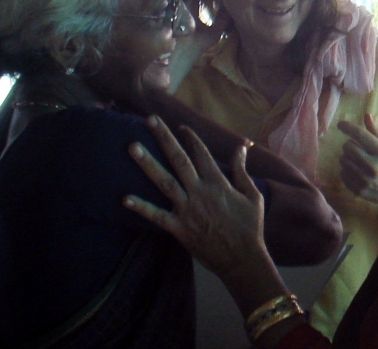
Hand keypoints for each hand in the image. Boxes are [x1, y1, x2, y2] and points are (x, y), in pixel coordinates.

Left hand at [124, 115, 265, 275]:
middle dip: (164, 137)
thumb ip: (241, 170)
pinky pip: (156, 216)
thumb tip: (240, 148)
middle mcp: (200, 191)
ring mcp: (187, 209)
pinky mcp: (179, 228)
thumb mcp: (252, 195)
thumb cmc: (250, 226)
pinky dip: (141, 208)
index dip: (190, 137)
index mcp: (217, 182)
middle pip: (178, 159)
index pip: (200, 153)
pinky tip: (124, 199)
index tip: (180, 127)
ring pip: (164, 181)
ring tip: (132, 146)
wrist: (242, 258)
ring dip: (147, 163)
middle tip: (149, 119)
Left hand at [338, 114, 377, 225]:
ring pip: (343, 160)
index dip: (348, 127)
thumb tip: (366, 116)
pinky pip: (342, 174)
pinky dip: (347, 171)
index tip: (340, 124)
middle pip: (347, 147)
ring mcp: (365, 180)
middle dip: (350, 145)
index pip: (361, 135)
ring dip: (348, 158)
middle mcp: (374, 166)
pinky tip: (358, 172)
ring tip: (359, 161)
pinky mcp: (359, 190)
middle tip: (357, 148)